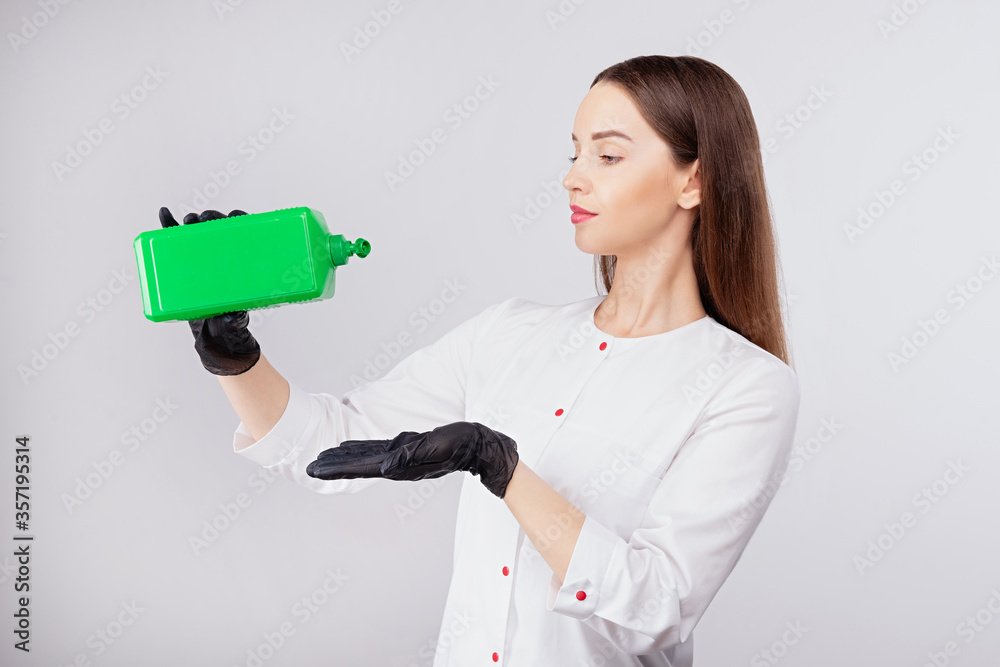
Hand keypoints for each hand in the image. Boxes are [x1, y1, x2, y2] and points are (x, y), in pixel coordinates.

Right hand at [159, 206, 260, 375]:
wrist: (215, 338)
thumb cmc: (230, 325)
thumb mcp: (235, 322)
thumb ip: (235, 319)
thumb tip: (232, 315)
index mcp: (241, 266)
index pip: (243, 235)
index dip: (240, 221)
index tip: (236, 217)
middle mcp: (224, 259)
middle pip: (219, 229)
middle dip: (212, 218)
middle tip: (204, 220)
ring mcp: (204, 261)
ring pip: (197, 233)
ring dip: (192, 221)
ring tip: (189, 220)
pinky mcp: (184, 266)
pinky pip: (175, 243)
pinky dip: (169, 227)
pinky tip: (165, 214)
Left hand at [306, 422, 519, 498]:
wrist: (480, 447)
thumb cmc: (462, 444)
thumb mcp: (437, 446)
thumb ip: (411, 455)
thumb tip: (383, 467)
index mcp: (401, 464)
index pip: (361, 467)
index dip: (337, 468)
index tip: (315, 469)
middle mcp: (397, 463)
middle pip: (357, 465)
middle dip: (332, 465)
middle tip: (308, 466)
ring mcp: (401, 457)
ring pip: (364, 458)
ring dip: (342, 458)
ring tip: (321, 457)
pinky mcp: (407, 448)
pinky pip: (376, 450)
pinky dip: (358, 450)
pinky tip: (348, 448)